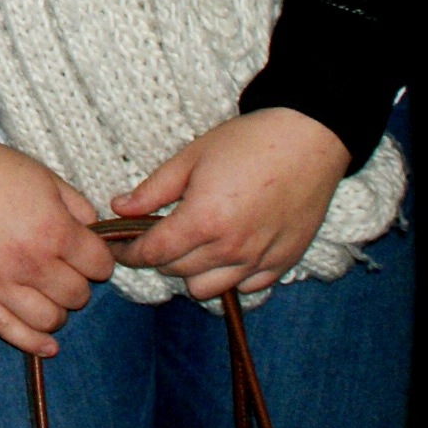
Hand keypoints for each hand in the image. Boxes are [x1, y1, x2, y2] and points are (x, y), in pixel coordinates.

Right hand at [0, 137, 120, 356]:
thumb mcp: (45, 176)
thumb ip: (78, 207)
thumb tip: (94, 232)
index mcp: (53, 231)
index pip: (99, 266)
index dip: (99, 260)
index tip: (88, 255)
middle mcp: (30, 263)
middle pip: (77, 296)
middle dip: (78, 284)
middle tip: (65, 272)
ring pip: (48, 320)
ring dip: (58, 312)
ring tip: (50, 298)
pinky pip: (7, 331)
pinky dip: (33, 343)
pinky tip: (47, 346)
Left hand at [109, 109, 352, 301]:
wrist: (310, 139)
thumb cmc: (249, 141)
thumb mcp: (192, 156)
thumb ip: (153, 189)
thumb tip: (119, 208)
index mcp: (202, 220)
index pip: (152, 254)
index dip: (127, 252)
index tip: (117, 245)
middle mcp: (230, 248)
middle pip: (175, 272)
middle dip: (157, 257)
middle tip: (155, 235)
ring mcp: (258, 260)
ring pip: (207, 289)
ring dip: (191, 272)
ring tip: (192, 245)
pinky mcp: (284, 262)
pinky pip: (246, 288)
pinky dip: (229, 277)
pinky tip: (226, 252)